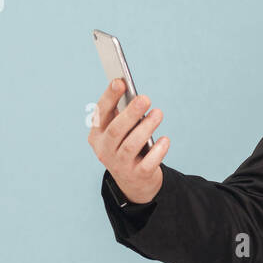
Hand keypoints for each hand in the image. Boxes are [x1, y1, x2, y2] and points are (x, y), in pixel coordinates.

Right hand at [88, 78, 169, 204]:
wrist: (134, 182)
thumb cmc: (128, 146)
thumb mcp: (122, 132)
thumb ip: (124, 115)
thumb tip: (136, 96)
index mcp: (97, 135)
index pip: (100, 114)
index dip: (109, 97)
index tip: (119, 81)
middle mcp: (105, 151)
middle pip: (115, 131)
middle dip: (130, 113)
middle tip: (145, 98)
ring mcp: (120, 165)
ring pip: (131, 146)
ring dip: (145, 128)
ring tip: (158, 113)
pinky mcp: (137, 176)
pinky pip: (147, 163)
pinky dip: (158, 151)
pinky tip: (165, 140)